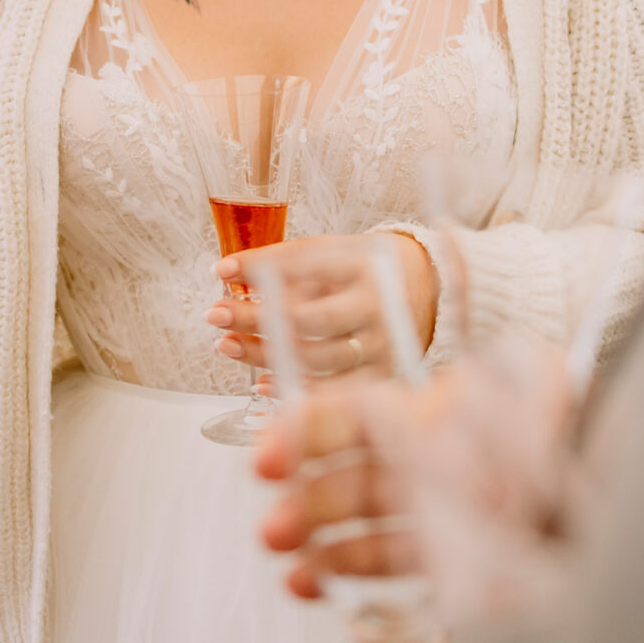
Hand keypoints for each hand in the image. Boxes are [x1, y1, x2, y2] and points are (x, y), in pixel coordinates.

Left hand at [209, 232, 437, 378]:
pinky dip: (291, 387)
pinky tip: (257, 380)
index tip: (221, 272)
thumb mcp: (332, 251)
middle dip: (255, 317)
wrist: (428, 287)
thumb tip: (224, 272)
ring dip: (263, 353)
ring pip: (315, 358)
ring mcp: (383, 345)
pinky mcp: (385, 376)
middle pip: (307, 318)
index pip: (305, 264)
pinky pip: (332, 391)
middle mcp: (376, 306)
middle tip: (215, 314)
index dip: (260, 269)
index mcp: (363, 265)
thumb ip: (282, 262)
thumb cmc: (364, 269)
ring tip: (226, 343)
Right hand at [255, 344, 577, 618]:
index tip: (269, 456)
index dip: (305, 432)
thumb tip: (465, 397)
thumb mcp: (545, 397)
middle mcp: (433, 467)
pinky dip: (359, 587)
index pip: (354, 416)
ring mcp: (442, 520)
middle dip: (303, 501)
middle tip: (275, 527)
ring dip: (320, 548)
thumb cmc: (580, 443)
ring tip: (295, 570)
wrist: (629, 512)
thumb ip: (515, 385)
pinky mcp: (458, 569)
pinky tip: (338, 597)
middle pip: (350, 478)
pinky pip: (397, 577)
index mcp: (438, 416)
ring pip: (364, 530)